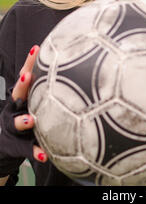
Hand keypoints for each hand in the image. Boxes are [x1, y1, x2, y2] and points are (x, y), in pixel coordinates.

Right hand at [12, 45, 47, 162]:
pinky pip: (26, 149)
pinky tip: (44, 155)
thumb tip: (80, 66)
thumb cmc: (29, 117)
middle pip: (17, 94)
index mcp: (23, 96)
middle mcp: (15, 108)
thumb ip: (51, 88)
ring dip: (23, 120)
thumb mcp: (36, 101)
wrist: (6, 145)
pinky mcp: (16, 145)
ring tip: (32, 120)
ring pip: (17, 123)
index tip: (36, 48)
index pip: (26, 76)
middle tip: (27, 76)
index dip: (29, 62)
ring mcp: (14, 127)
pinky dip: (35, 152)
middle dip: (22, 84)